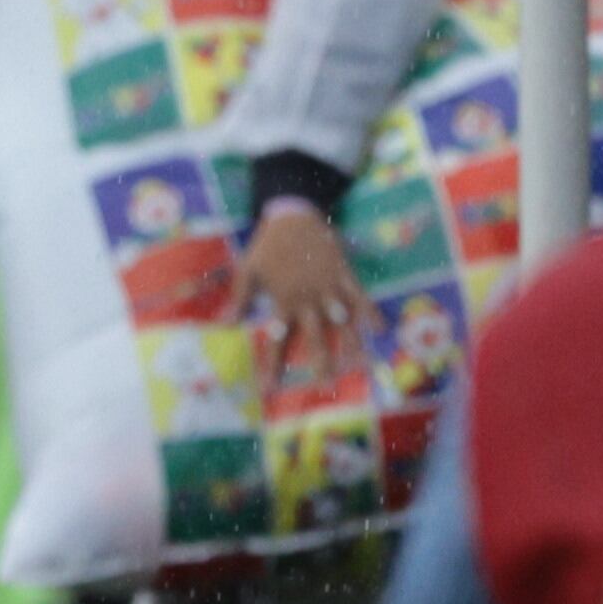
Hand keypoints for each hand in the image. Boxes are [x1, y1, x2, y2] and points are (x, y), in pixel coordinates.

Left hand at [239, 202, 369, 386]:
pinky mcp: (345, 274)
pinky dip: (370, 311)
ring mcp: (329, 286)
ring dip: (351, 342)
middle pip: (315, 336)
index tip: (270, 389)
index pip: (277, 340)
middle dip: (320, 362)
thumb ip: (239, 301)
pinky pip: (360, 295)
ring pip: (343, 320)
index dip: (273, 365)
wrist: (293, 214)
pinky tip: (380, 329)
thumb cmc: (267, 246)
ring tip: (359, 365)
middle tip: (326, 386)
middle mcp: (308, 298)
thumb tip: (222, 327)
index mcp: (283, 300)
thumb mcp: (247, 272)